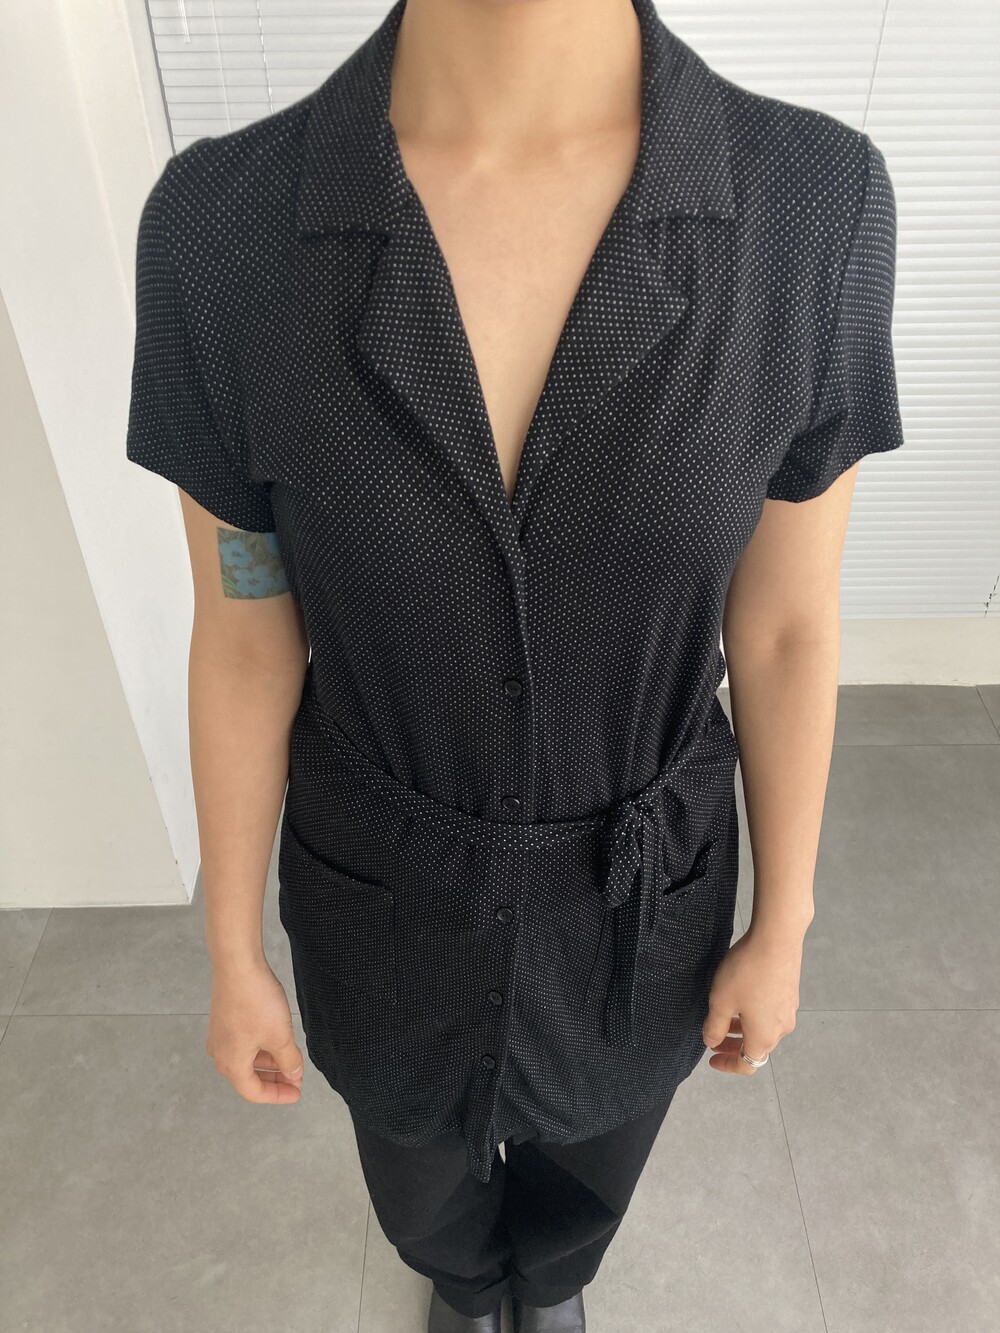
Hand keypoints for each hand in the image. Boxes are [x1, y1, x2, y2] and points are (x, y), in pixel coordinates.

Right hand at [206, 958, 304, 1102]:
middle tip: (297, 1077)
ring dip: (269, 1062)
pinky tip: (277, 1038)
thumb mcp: (280, 1036)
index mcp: (231, 1065)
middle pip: (248, 1077)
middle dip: (275, 1079)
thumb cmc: (256, 1003)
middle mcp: (220, 1054)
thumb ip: (289, 1061)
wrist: (238, 966)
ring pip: (246, 1059)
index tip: (297, 1092)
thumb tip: (294, 1075)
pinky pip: (243, 1043)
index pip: (254, 1092)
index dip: (278, 1095)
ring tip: (291, 1057)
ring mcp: (219, 1036)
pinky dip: (261, 1047)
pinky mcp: (223, 1020)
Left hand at [701, 923, 804, 1072]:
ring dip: (742, 1028)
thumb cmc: (746, 973)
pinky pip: (770, 1013)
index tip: (711, 1059)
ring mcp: (789, 1010)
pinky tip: (741, 997)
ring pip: (763, 1029)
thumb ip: (714, 1026)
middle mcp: (781, 1028)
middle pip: (756, 1048)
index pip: (747, 1064)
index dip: (727, 1065)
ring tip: (723, 1015)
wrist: (777, 939)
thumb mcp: (721, 1001)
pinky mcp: (790, 992)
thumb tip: (711, 1041)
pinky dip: (754, 1015)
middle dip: (733, 1046)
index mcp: (764, 1037)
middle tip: (713, 1039)